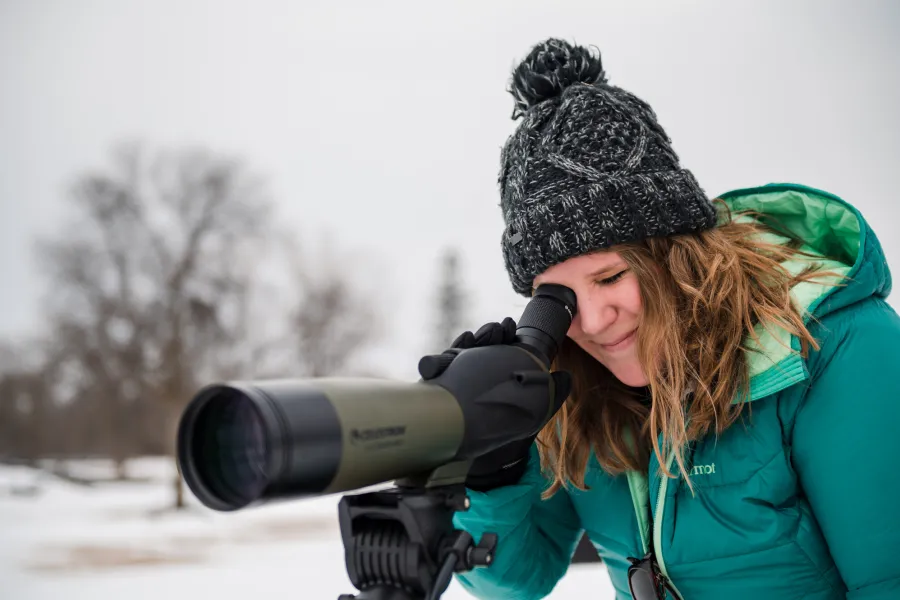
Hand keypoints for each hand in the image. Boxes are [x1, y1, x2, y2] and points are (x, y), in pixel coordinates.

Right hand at [420, 318, 571, 491]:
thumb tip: (566, 376)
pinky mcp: (437, 389)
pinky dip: (436, 362)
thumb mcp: (533, 411)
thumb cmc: (504, 429)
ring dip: (465, 342)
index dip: (502, 334)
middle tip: (497, 330)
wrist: (482, 458)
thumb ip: (551, 393)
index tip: (509, 327)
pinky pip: (434, 371)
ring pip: (457, 353)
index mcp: (496, 373)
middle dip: (486, 334)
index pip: (497, 346)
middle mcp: (474, 373)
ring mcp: (454, 379)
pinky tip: (444, 358)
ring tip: (472, 338)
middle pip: (477, 345)